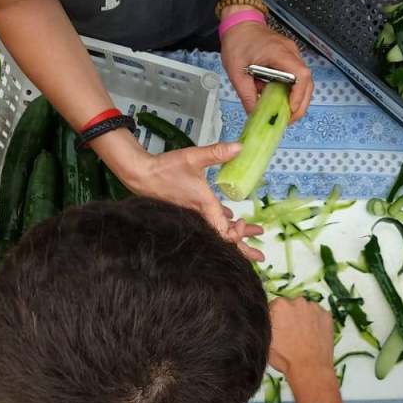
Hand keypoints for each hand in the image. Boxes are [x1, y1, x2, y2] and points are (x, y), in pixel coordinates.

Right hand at [114, 138, 262, 260]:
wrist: (142, 175)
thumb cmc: (165, 168)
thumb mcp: (193, 158)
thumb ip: (217, 153)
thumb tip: (240, 147)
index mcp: (204, 207)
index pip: (225, 233)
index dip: (238, 233)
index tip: (244, 220)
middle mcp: (201, 216)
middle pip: (225, 239)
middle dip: (244, 249)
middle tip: (261, 256)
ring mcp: (196, 216)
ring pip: (220, 229)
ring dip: (236, 232)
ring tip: (254, 234)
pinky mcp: (191, 211)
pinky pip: (211, 221)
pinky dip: (223, 221)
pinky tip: (231, 216)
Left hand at [220, 21, 312, 121]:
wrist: (239, 22)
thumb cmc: (238, 41)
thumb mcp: (236, 72)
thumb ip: (247, 95)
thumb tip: (255, 114)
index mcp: (279, 53)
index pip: (301, 75)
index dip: (299, 95)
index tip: (290, 109)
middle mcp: (290, 52)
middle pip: (308, 82)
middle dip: (301, 104)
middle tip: (289, 119)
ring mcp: (292, 54)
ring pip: (304, 81)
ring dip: (297, 99)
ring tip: (285, 112)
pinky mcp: (289, 58)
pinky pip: (296, 77)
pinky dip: (291, 91)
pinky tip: (280, 99)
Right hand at [268, 297, 334, 380]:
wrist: (310, 369)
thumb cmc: (286, 358)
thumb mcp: (265, 340)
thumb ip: (265, 323)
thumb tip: (264, 317)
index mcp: (279, 305)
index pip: (275, 306)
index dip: (275, 318)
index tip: (278, 328)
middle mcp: (297, 302)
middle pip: (291, 305)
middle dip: (290, 316)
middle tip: (290, 334)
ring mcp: (314, 308)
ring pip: (306, 310)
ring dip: (304, 318)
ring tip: (303, 336)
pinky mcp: (327, 315)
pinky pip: (319, 316)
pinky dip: (316, 323)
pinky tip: (313, 336)